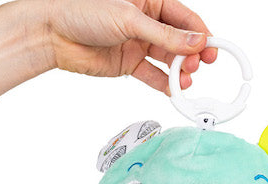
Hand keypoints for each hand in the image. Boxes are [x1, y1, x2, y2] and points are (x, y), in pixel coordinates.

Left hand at [34, 0, 216, 92]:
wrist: (54, 33)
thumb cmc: (83, 10)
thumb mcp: (130, 19)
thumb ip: (164, 35)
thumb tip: (196, 42)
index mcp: (151, 1)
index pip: (185, 18)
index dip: (201, 34)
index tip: (213, 49)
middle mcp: (147, 22)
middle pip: (179, 41)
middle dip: (191, 55)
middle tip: (198, 66)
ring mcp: (139, 43)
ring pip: (168, 59)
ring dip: (179, 71)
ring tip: (185, 80)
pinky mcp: (129, 63)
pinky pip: (153, 75)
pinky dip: (164, 84)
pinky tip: (173, 90)